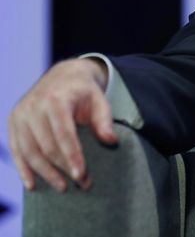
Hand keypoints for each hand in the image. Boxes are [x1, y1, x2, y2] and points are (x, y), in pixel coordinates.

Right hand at [7, 58, 116, 191]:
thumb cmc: (84, 92)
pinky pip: (16, 150)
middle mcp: (34, 107)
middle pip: (47, 146)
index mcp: (56, 99)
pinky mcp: (13, 122)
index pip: (64, 134)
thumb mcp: (100, 101)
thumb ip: (104, 121)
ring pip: (30, 152)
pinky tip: (33, 185)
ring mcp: (20, 115)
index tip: (81, 175)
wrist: (64, 76)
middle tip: (81, 184)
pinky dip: (23, 169)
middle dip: (63, 168)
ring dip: (45, 173)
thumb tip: (112, 142)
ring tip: (63, 187)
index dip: (72, 156)